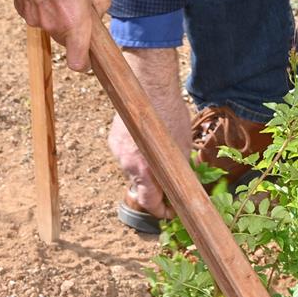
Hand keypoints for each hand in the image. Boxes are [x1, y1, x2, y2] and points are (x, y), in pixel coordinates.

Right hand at [0, 0, 109, 69]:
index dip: (85, 62)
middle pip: (66, 40)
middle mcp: (52, 25)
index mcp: (74, 20)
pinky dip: (43, 6)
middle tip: (78, 1)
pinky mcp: (21, 10)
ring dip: (58, 14)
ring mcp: (34, 19)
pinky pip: (38, 15)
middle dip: (74, 28)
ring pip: (51, 26)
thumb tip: (100, 12)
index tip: (89, 57)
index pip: (78, 62)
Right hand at [106, 46, 190, 219]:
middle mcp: (127, 164)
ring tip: (161, 160)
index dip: (161, 211)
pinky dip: (137, 156)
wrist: (150, 85)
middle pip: (140, 187)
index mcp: (144, 169)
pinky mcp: (113, 140)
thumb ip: (179, 170)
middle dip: (155, 189)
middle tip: (170, 187)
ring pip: (133, 171)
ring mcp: (117, 151)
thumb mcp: (183, 147)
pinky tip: (148, 145)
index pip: (149, 202)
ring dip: (146, 171)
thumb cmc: (171, 114)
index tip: (171, 211)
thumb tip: (184, 185)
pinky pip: (126, 156)